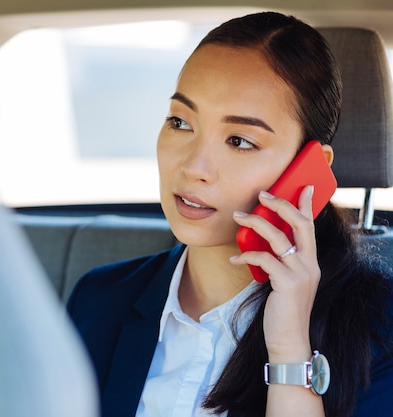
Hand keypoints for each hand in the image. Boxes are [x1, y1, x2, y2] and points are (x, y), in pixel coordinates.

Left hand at [231, 186, 318, 361]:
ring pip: (279, 237)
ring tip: (238, 216)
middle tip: (262, 195)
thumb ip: (280, 263)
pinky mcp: (287, 283)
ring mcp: (301, 273)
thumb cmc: (283, 311)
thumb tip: (260, 244)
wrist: (288, 339)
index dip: (307, 205)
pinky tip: (234, 258)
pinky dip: (246, 254)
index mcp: (311, 263)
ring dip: (256, 223)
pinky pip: (264, 259)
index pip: (311, 227)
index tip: (304, 187)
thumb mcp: (285, 282)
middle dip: (281, 205)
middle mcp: (310, 265)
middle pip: (299, 224)